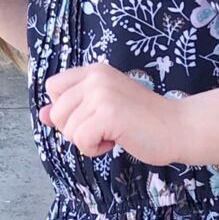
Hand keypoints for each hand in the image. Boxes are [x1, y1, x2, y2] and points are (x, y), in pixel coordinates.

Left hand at [38, 64, 179, 164]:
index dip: (65, 109)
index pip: (53, 87)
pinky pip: (80, 140)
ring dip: (88, 141)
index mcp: (94, 70)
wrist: (178, 127)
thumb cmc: (142, 120)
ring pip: (68, 129)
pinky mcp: (108, 113)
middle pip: (56, 113)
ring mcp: (101, 93)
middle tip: (105, 126)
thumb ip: (72, 109)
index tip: (90, 116)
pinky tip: (116, 140)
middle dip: (76, 129)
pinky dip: (95, 149)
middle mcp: (95, 76)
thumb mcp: (102, 108)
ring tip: (114, 132)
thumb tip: (40, 114)